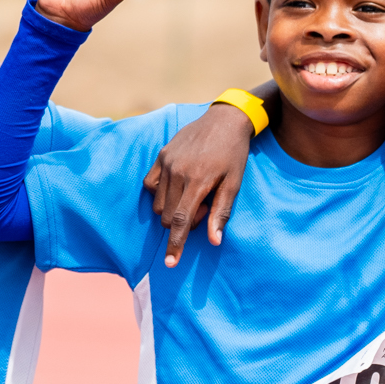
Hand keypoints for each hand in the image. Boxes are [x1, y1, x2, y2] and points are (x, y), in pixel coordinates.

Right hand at [143, 99, 259, 265]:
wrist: (225, 119)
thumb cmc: (234, 154)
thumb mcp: (234, 183)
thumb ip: (221, 213)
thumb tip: (214, 242)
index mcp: (198, 180)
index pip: (181, 221)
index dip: (175, 244)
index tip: (170, 263)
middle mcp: (177, 172)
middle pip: (168, 216)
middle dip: (183, 221)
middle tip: (204, 207)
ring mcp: (166, 162)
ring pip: (158, 204)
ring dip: (172, 209)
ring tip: (194, 195)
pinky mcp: (160, 156)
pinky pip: (150, 185)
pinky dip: (160, 194)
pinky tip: (177, 188)